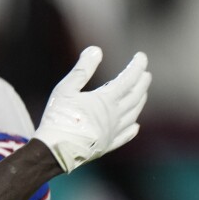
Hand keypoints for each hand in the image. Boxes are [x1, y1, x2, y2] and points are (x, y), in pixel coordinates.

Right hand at [34, 47, 150, 171]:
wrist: (54, 149)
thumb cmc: (58, 117)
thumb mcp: (65, 89)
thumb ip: (82, 69)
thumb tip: (96, 50)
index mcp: (106, 100)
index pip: (129, 78)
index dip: (137, 66)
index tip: (141, 56)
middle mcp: (115, 115)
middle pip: (136, 96)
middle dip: (142, 83)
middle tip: (145, 73)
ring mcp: (113, 131)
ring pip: (134, 114)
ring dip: (140, 101)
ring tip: (142, 93)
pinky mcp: (107, 145)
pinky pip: (126, 135)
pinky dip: (133, 128)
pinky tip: (136, 125)